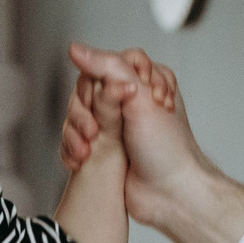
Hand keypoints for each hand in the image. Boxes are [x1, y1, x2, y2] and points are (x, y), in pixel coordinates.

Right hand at [64, 43, 243, 242]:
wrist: (170, 194)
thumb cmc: (166, 148)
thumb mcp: (139, 97)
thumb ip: (107, 67)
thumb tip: (74, 49)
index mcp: (146, 81)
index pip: (108, 63)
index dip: (108, 80)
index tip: (126, 98)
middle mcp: (129, 100)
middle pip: (86, 89)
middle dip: (87, 110)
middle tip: (97, 130)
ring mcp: (114, 124)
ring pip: (77, 114)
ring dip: (77, 131)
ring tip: (88, 148)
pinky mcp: (103, 148)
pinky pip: (75, 139)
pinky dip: (73, 148)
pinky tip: (82, 160)